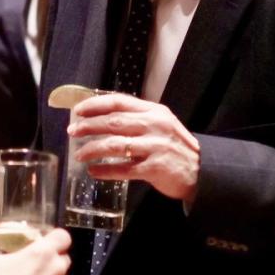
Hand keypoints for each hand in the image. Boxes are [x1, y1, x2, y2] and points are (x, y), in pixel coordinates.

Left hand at [70, 92, 199, 202]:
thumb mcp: (162, 125)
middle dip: (89, 125)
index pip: (119, 102)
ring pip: (115, 144)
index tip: (78, 110)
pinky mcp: (155, 168)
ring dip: (92, 149)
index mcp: (155, 112)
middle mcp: (155, 126)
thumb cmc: (176, 148)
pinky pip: (123, 169)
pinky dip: (105, 170)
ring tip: (79, 154)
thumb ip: (138, 119)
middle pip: (114, 121)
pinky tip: (94, 171)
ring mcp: (155, 147)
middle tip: (72, 131)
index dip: (95, 105)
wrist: (202, 172)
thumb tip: (102, 118)